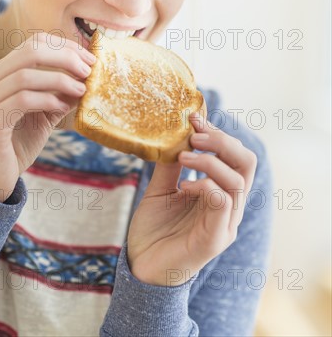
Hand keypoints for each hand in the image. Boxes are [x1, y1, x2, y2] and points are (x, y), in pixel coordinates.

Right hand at [0, 33, 94, 200]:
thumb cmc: (18, 144)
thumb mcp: (45, 114)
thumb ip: (60, 95)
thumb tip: (86, 79)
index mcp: (0, 74)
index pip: (33, 43)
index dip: (64, 46)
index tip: (88, 58)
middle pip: (30, 51)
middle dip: (65, 57)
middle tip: (88, 70)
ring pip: (25, 75)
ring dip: (60, 79)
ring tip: (82, 89)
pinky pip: (22, 101)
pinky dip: (47, 99)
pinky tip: (62, 107)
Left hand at [127, 112, 256, 285]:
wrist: (141, 268)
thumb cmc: (154, 230)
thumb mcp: (161, 189)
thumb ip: (171, 165)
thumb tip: (175, 133)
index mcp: (221, 193)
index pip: (236, 156)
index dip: (218, 134)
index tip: (194, 119)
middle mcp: (229, 207)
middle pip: (246, 163)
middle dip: (222, 141)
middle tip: (195, 135)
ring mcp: (224, 224)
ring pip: (237, 181)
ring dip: (210, 161)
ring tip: (183, 158)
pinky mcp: (214, 240)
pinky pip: (223, 204)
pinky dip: (206, 185)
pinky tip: (185, 186)